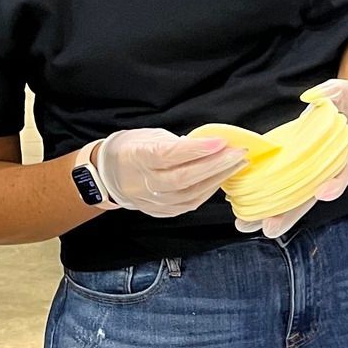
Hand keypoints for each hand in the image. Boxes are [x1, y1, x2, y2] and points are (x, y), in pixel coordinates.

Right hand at [93, 128, 247, 217]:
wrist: (108, 174)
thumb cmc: (131, 149)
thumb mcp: (149, 136)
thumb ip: (177, 143)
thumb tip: (208, 146)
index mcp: (136, 157)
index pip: (168, 155)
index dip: (196, 150)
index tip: (220, 141)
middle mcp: (143, 182)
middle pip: (184, 177)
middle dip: (216, 164)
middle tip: (239, 152)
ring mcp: (151, 200)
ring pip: (190, 194)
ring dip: (217, 178)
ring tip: (236, 164)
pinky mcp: (159, 211)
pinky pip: (188, 204)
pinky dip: (207, 192)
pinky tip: (219, 180)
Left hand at [233, 79, 347, 239]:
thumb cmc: (346, 103)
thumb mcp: (343, 90)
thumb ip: (331, 92)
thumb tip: (312, 95)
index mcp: (345, 154)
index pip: (342, 173)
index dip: (335, 185)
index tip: (323, 192)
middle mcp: (327, 171)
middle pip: (310, 198)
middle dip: (289, 214)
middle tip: (269, 228)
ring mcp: (309, 175)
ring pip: (292, 200)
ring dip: (271, 215)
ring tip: (246, 224)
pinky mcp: (295, 172)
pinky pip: (281, 190)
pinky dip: (265, 200)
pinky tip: (243, 208)